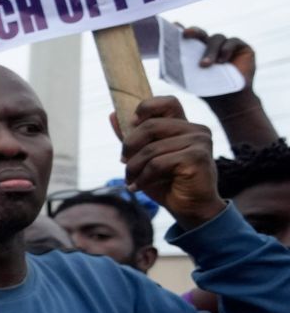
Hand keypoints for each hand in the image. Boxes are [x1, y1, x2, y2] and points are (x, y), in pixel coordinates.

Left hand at [115, 97, 223, 230]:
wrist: (190, 209)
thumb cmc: (168, 183)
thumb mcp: (144, 158)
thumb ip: (131, 137)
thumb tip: (112, 114)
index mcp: (185, 126)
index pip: (167, 102)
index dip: (145, 109)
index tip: (130, 124)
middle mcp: (196, 130)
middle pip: (151, 125)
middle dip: (130, 145)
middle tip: (123, 162)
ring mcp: (199, 143)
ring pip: (151, 148)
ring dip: (134, 167)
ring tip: (131, 180)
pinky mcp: (197, 158)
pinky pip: (158, 163)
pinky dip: (143, 178)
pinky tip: (138, 187)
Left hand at [181, 28, 256, 93]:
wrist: (230, 100)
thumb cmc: (209, 90)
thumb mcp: (191, 81)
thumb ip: (179, 71)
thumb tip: (163, 66)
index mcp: (196, 50)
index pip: (188, 37)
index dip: (181, 29)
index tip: (174, 25)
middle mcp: (210, 44)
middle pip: (200, 33)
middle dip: (193, 31)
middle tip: (186, 34)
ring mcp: (226, 44)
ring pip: (216, 38)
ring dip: (210, 51)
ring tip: (205, 65)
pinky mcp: (242, 47)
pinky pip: (232, 41)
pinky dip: (226, 49)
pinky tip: (222, 61)